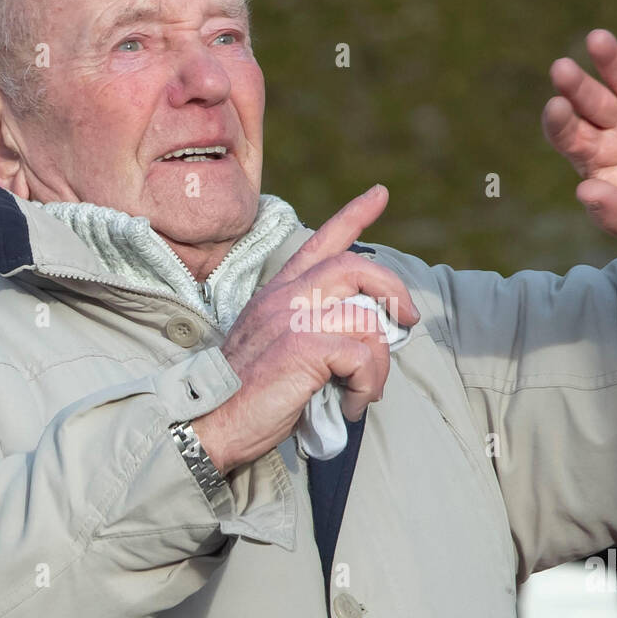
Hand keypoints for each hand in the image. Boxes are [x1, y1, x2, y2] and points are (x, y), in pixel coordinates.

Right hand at [192, 184, 419, 474]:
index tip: (379, 194)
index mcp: (279, 293)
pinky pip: (361, 356)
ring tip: (364, 392)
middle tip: (407, 321)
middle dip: (393, 291)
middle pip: (356, 267)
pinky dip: (367, 385)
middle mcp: (285, 297)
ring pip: (367, 320)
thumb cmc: (247, 397)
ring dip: (379, 365)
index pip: (320, 242)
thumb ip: (313, 331)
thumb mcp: (278, 348)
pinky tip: (353, 404)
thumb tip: (368, 340)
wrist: (209, 423)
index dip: (353, 215)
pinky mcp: (301, 347)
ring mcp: (292, 319)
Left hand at [542, 11, 616, 255]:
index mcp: (597, 156)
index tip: (555, 108)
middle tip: (561, 70)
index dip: (560, 122)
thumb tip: (584, 192)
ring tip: (597, 41)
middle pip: (591, 101)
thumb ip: (614, 213)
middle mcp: (616, 125)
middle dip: (577, 86)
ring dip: (611, 60)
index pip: (569, 134)